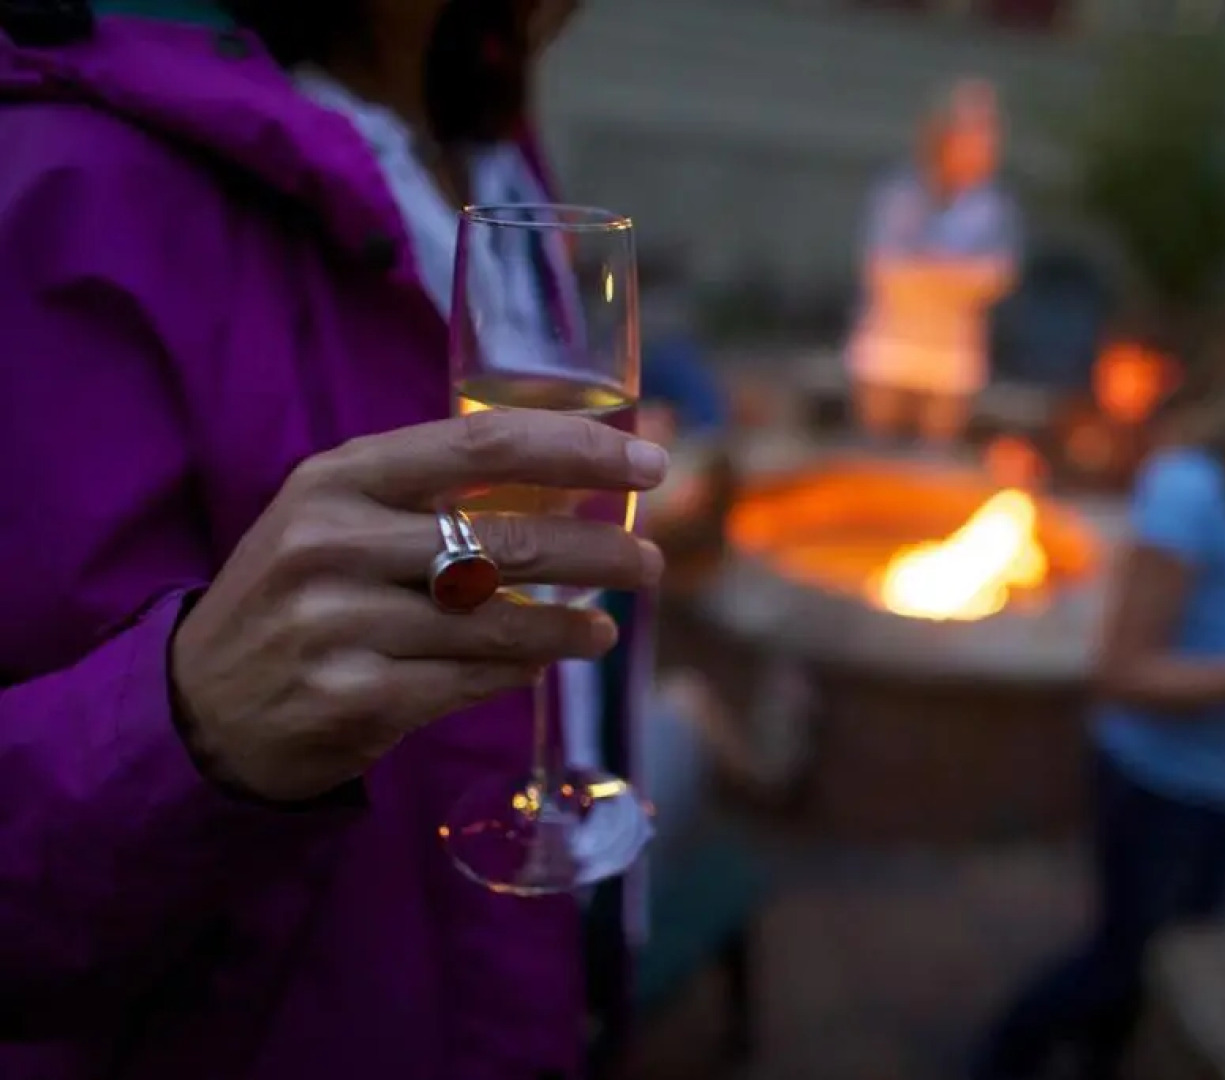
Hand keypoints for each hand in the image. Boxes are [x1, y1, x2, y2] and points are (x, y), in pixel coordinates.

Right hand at [171, 410, 667, 801]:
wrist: (199, 702)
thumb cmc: (298, 591)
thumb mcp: (339, 516)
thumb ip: (438, 495)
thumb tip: (579, 485)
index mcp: (340, 477)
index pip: (485, 443)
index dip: (579, 450)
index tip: (648, 464)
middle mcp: (336, 542)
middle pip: (511, 540)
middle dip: (601, 553)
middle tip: (650, 565)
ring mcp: (342, 624)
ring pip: (500, 620)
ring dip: (571, 625)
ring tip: (606, 628)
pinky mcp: (356, 699)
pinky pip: (471, 679)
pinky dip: (520, 669)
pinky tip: (542, 662)